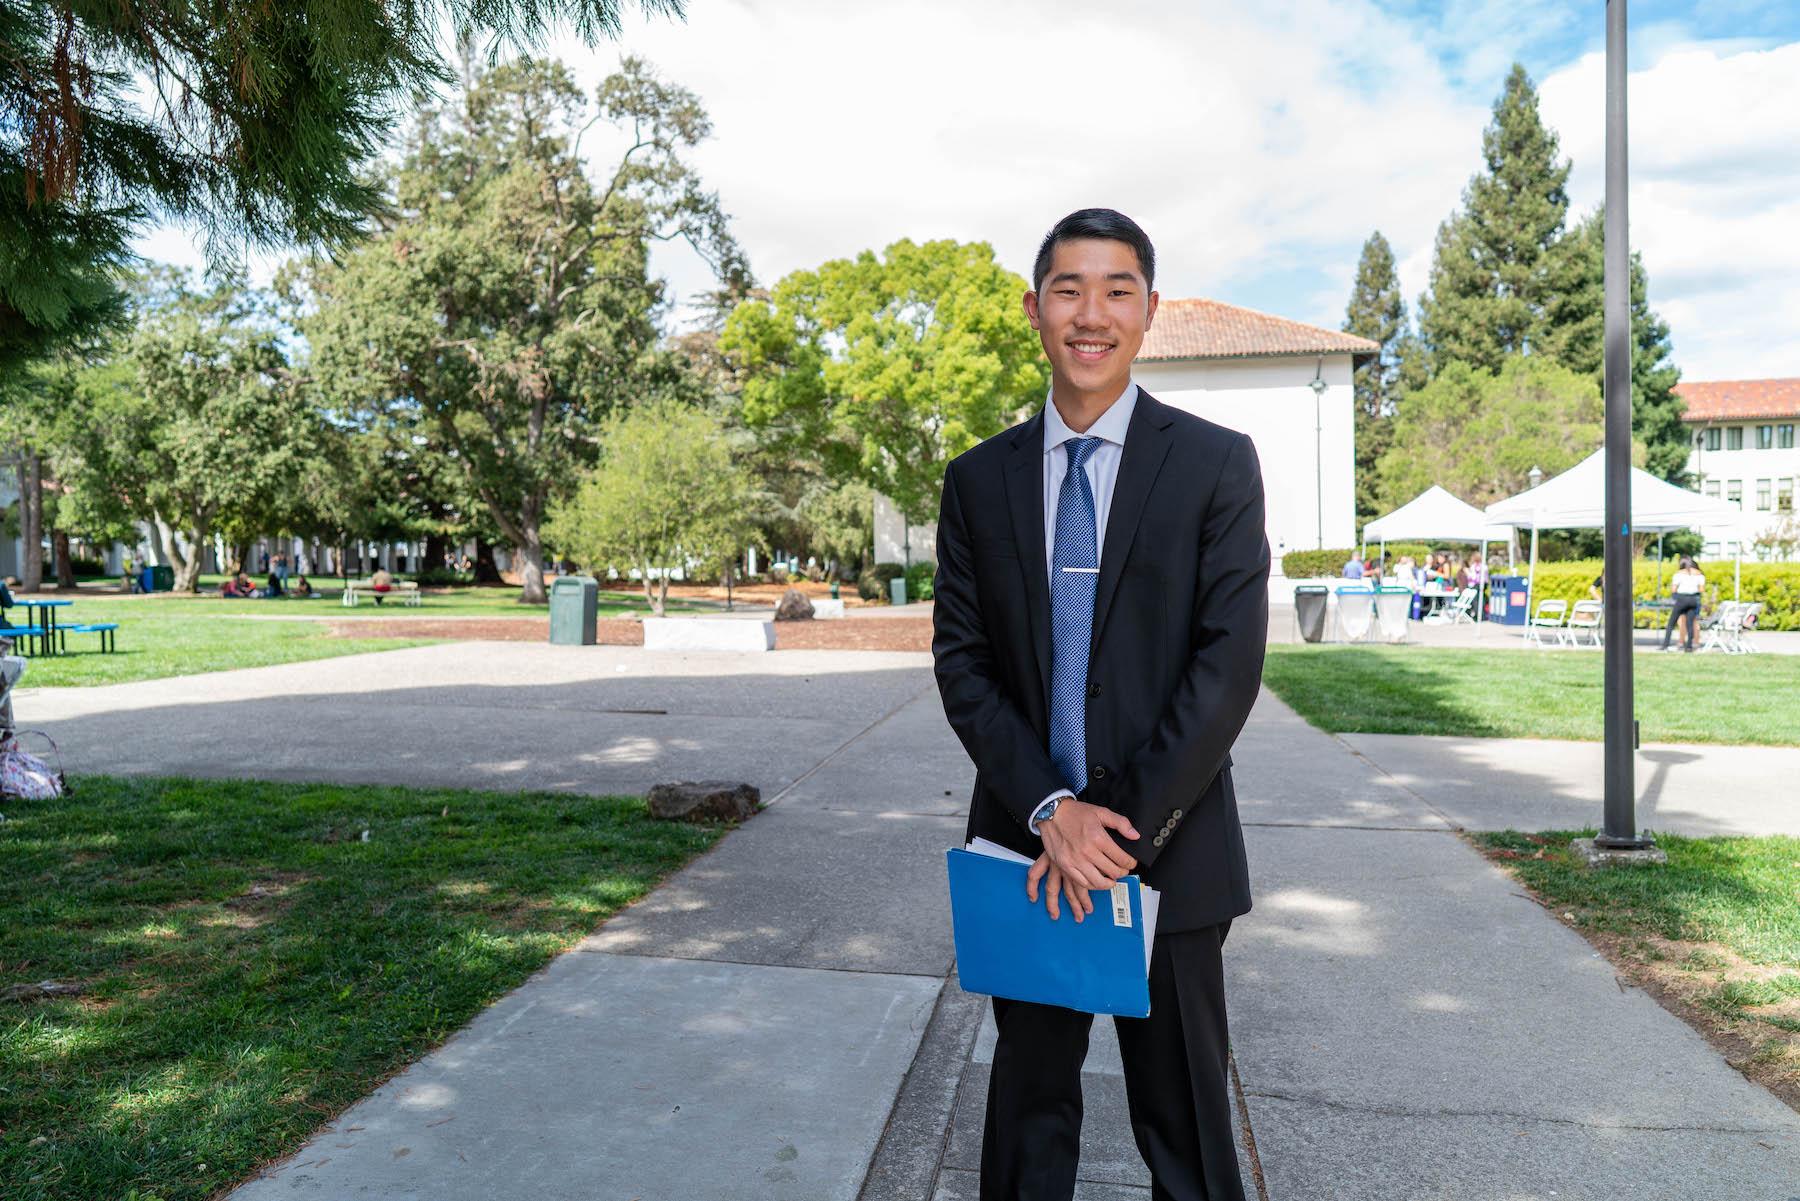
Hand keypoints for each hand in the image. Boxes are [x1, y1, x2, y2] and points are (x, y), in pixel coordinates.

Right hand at [1025, 798, 1138, 916]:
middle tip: (1123, 870)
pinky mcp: (1065, 865)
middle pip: (1112, 871)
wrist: (1051, 813)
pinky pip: (1082, 883)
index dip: (1130, 863)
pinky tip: (1097, 882)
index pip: (1122, 858)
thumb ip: (1121, 823)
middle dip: (1122, 872)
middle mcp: (1087, 851)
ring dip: (1109, 883)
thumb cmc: (1076, 812)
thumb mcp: (1101, 812)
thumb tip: (1135, 835)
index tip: (1131, 863)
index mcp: (1098, 837)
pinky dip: (1092, 886)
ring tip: (1112, 880)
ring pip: (1098, 882)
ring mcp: (1075, 860)